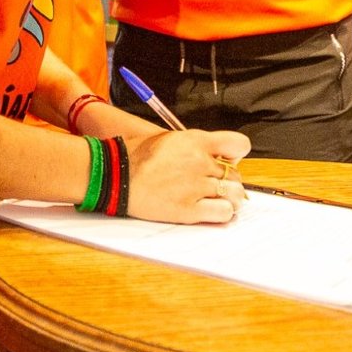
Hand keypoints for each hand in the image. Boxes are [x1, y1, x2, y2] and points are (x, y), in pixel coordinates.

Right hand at [123, 129, 250, 224]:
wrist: (113, 174)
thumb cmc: (136, 156)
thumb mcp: (169, 139)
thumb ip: (196, 146)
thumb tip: (219, 157)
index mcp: (195, 140)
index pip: (238, 145)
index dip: (236, 155)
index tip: (228, 161)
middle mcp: (199, 162)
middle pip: (235, 174)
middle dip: (228, 181)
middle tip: (214, 185)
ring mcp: (195, 186)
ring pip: (235, 194)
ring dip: (229, 198)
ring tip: (216, 199)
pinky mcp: (188, 209)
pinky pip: (223, 213)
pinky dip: (222, 213)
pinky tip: (210, 210)